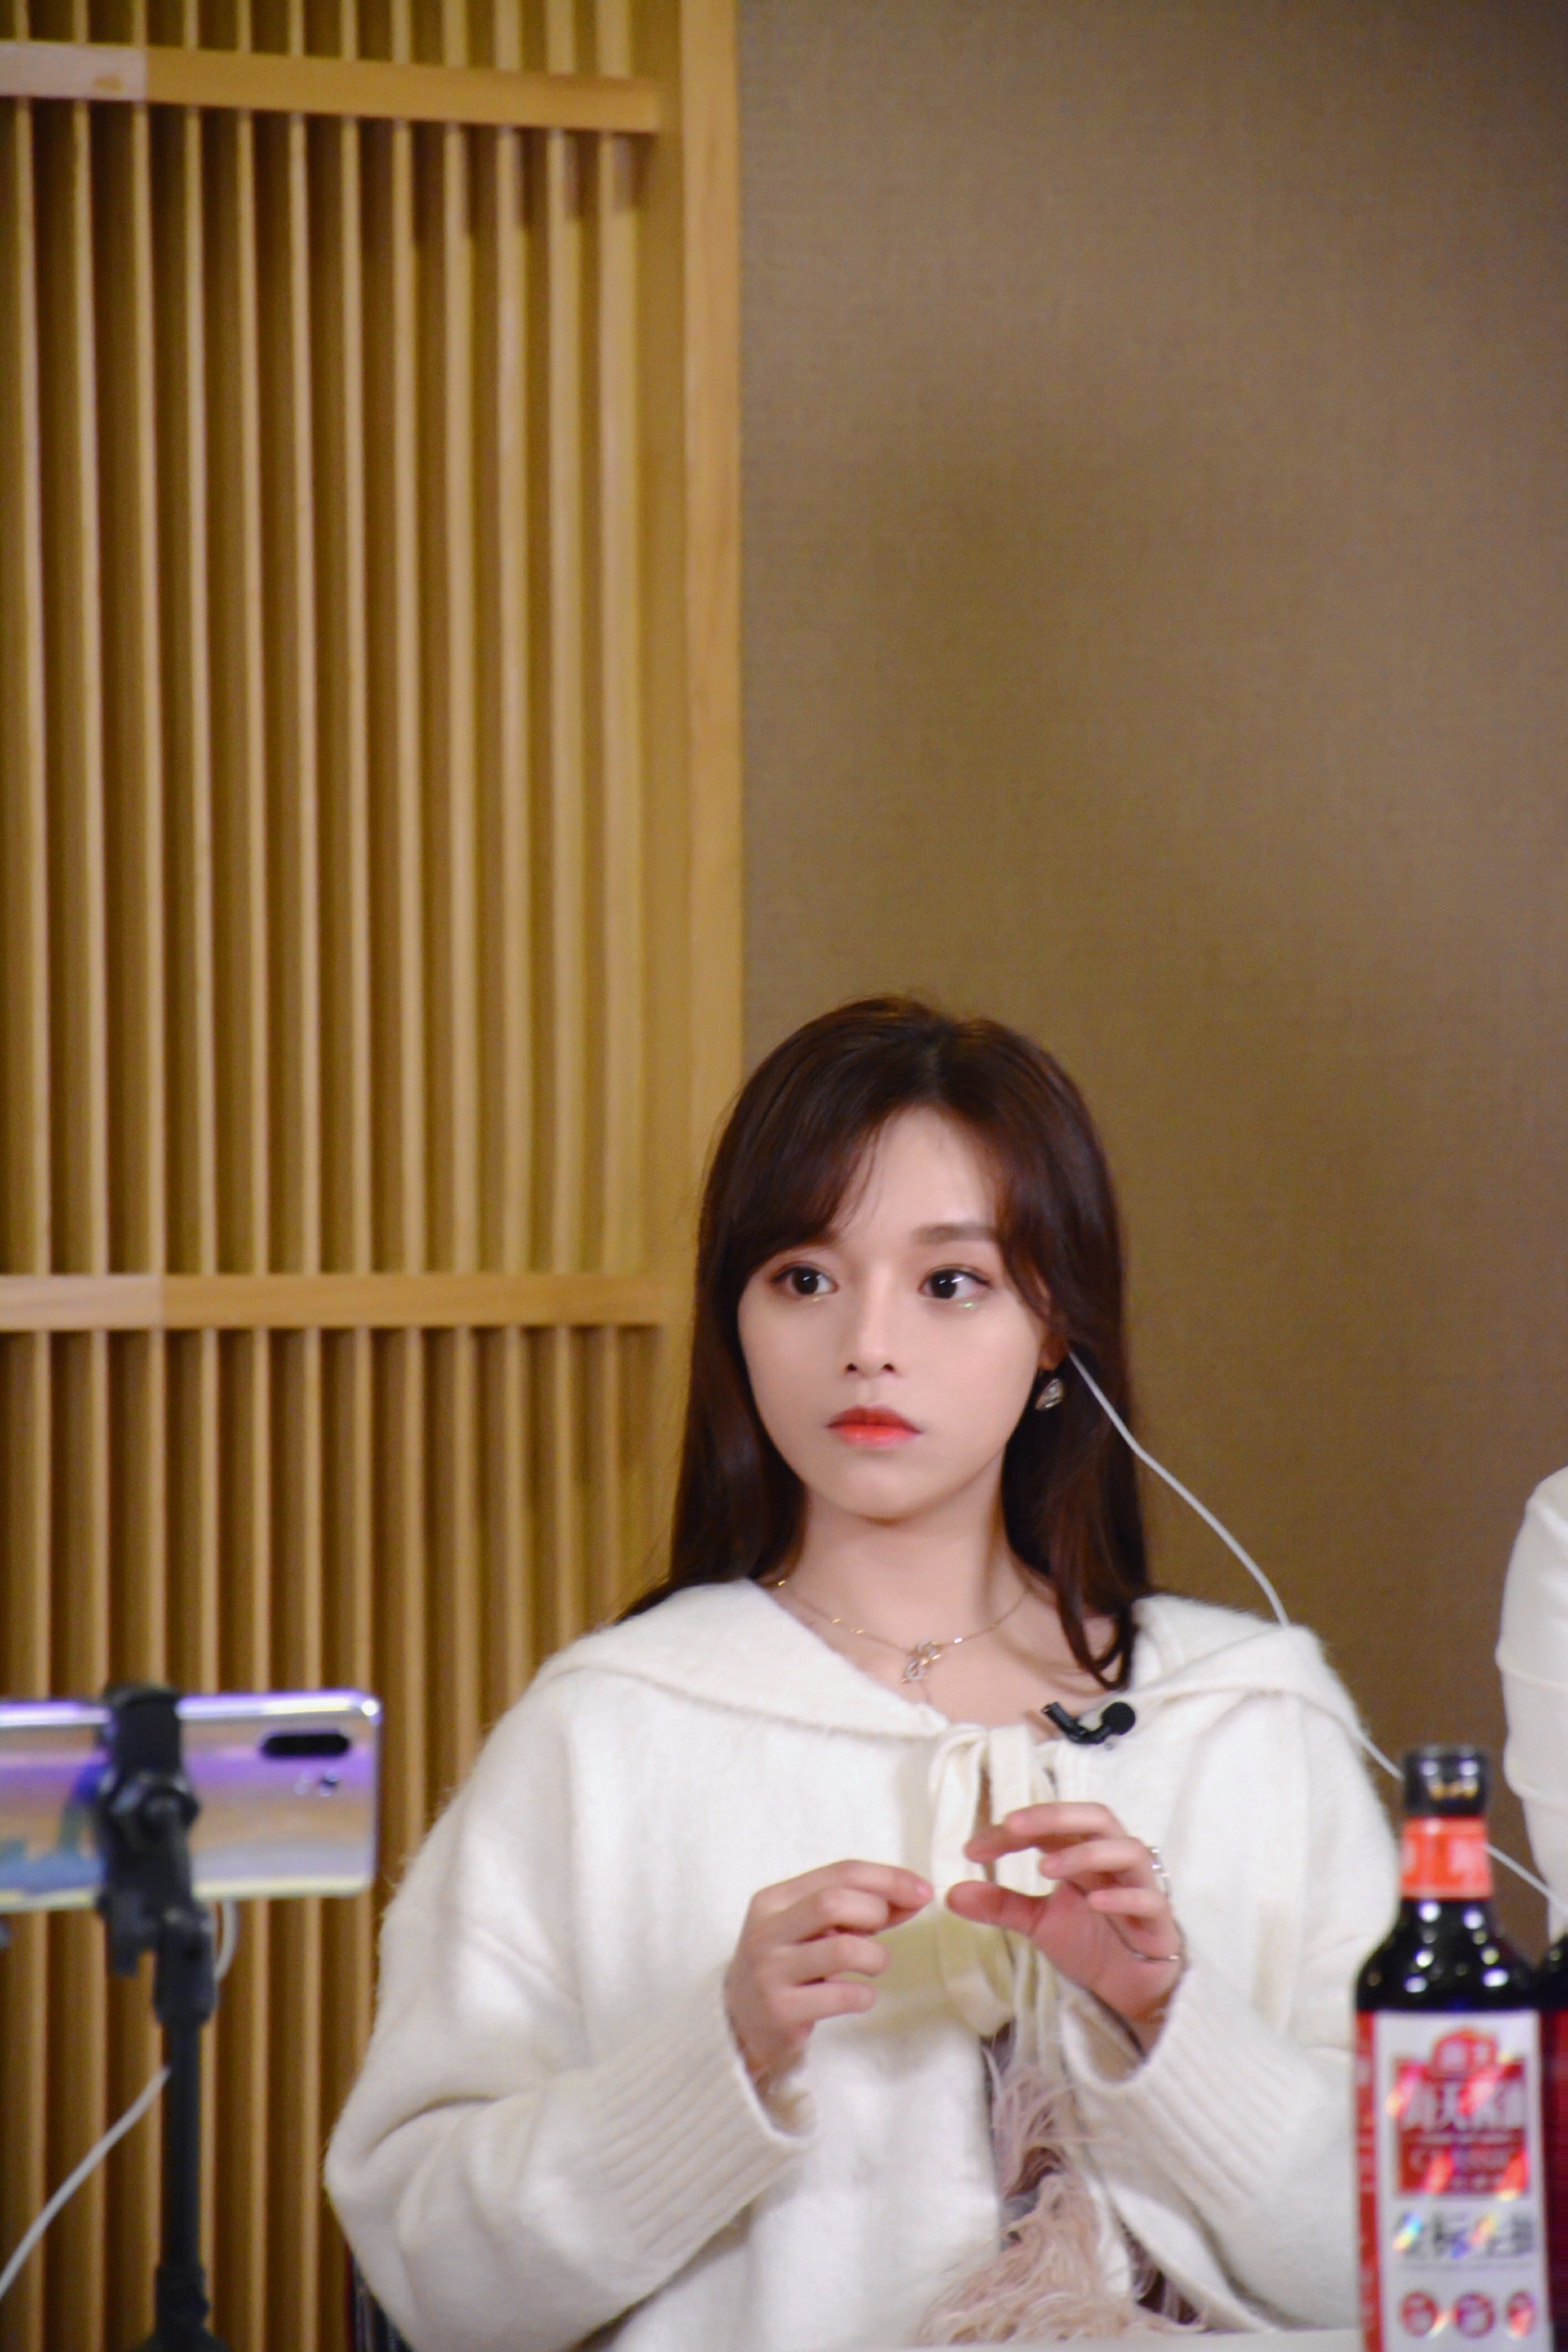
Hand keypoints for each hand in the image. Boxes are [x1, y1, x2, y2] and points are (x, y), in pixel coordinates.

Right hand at [725, 1860, 931, 2086]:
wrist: (740, 2021)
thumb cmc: (790, 1964)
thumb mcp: (813, 1928)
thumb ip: (858, 1909)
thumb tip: (915, 1894)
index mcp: (774, 1899)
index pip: (840, 1872)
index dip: (888, 1878)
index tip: (923, 1890)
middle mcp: (767, 1930)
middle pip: (835, 1902)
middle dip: (875, 1913)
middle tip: (881, 1933)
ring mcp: (770, 1970)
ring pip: (843, 1949)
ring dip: (875, 1958)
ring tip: (872, 1966)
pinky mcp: (781, 2010)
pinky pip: (842, 1996)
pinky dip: (864, 1994)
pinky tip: (858, 1995)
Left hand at [946, 1802, 1181, 2049]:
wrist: (1133, 1988)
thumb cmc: (1091, 1942)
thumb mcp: (1039, 1923)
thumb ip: (1001, 1905)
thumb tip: (950, 1894)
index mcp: (1083, 1854)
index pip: (1050, 1826)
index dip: (1012, 1830)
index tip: (972, 1849)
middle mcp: (1113, 1861)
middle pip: (1094, 1818)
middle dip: (1054, 1816)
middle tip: (1013, 1825)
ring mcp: (1141, 1887)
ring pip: (1127, 1850)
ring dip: (1086, 1853)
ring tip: (1045, 1867)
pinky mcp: (1160, 1922)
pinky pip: (1151, 1899)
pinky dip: (1124, 1896)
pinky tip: (1094, 1902)